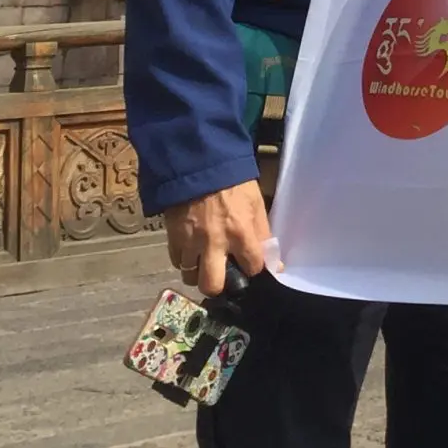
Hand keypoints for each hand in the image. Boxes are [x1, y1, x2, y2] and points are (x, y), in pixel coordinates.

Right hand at [165, 178, 269, 296]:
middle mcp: (214, 242)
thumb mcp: (255, 203)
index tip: (250, 266)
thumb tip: (275, 264)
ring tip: (204, 261)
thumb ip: (262, 234)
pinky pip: (176, 261)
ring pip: (190, 276)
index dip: (253, 269)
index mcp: (241, 232)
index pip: (252, 268)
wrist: (198, 161)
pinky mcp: (172, 236)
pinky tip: (191, 249)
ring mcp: (190, 241)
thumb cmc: (233, 181)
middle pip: (212, 286)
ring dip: (198, 271)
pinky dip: (184, 259)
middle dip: (217, 286)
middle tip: (221, 276)